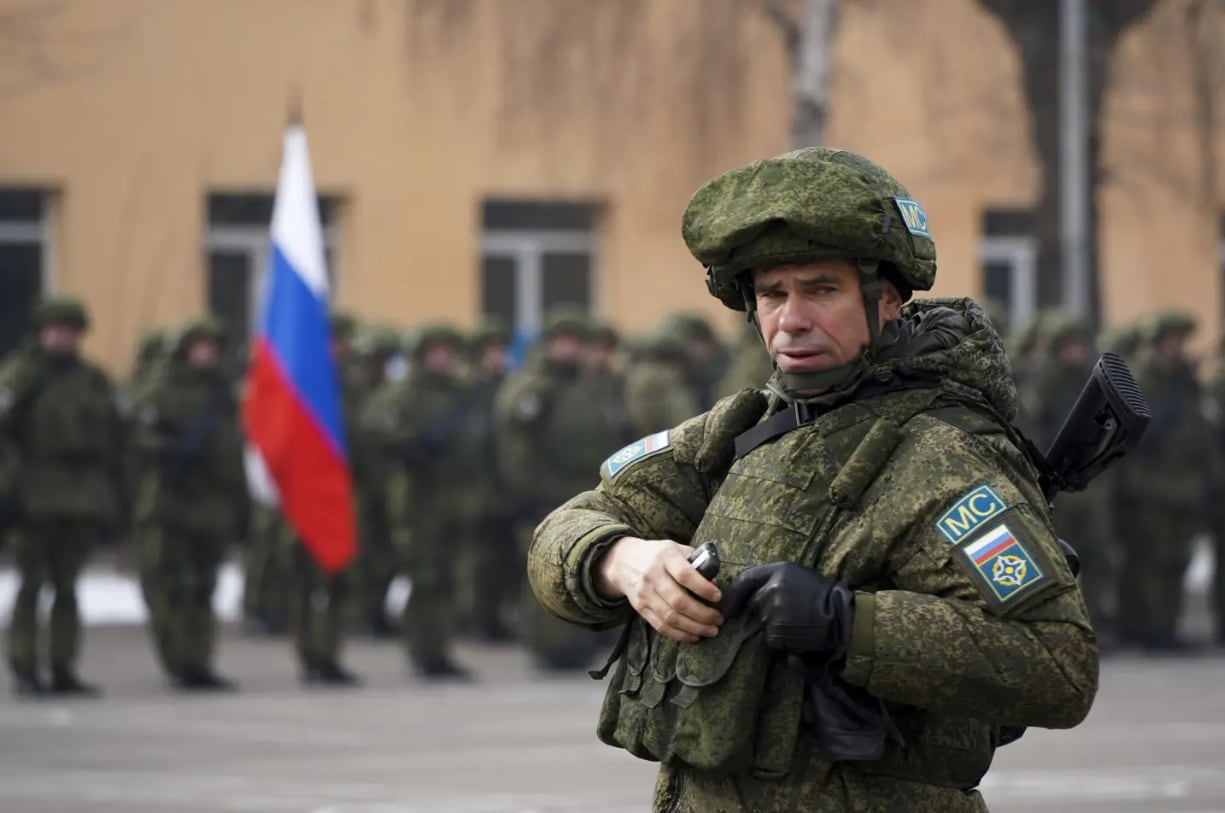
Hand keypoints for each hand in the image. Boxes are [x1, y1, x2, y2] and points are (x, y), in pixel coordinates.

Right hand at [596, 537, 723, 642]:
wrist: (624, 562)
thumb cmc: (659, 555)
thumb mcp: (677, 549)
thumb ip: (696, 563)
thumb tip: (714, 584)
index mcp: (666, 556)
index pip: (685, 575)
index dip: (703, 588)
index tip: (718, 597)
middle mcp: (653, 575)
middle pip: (679, 601)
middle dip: (703, 614)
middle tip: (719, 619)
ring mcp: (645, 593)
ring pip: (671, 617)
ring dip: (694, 627)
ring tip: (711, 630)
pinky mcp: (640, 608)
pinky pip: (661, 626)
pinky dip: (679, 634)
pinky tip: (694, 635)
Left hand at [720, 562, 853, 654]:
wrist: (841, 616)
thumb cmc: (821, 595)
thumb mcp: (797, 576)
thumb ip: (773, 579)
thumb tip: (748, 588)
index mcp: (778, 571)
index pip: (746, 579)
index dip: (735, 594)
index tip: (729, 606)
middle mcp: (772, 588)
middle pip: (752, 603)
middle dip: (760, 611)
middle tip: (782, 615)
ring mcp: (774, 610)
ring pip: (762, 622)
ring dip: (773, 625)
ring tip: (795, 623)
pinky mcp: (777, 630)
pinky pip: (771, 637)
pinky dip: (780, 638)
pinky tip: (797, 633)